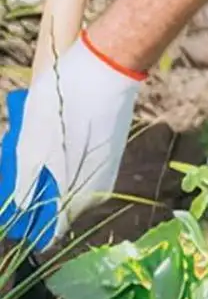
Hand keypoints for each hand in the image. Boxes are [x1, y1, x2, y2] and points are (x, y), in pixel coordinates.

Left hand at [0, 35, 143, 248]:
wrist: (106, 68)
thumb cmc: (64, 109)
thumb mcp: (31, 149)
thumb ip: (23, 185)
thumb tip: (18, 206)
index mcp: (80, 197)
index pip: (49, 230)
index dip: (24, 223)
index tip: (8, 209)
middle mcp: (98, 189)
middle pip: (56, 203)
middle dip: (30, 190)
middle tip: (13, 164)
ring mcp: (105, 167)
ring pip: (65, 181)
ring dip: (42, 169)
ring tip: (27, 140)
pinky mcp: (107, 149)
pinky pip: (76, 164)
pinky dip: (57, 155)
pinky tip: (47, 130)